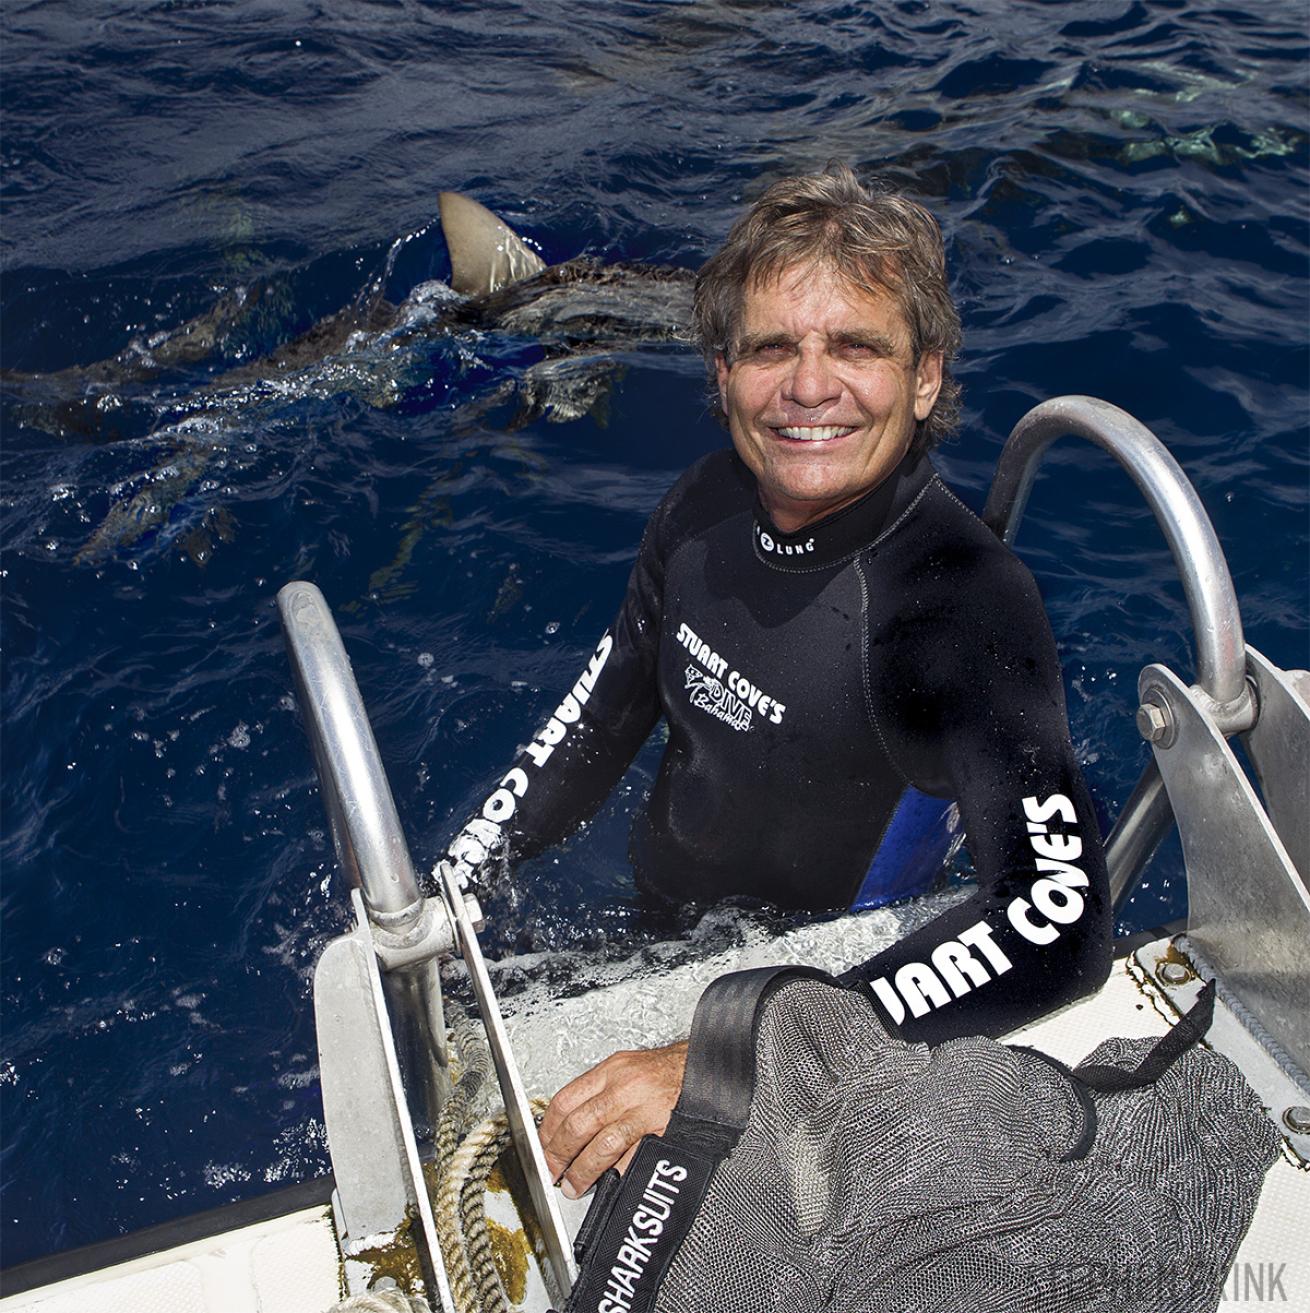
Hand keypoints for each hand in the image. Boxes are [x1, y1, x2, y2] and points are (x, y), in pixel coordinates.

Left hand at [538, 1041, 688, 1199]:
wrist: (706, 1068)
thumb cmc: (667, 1071)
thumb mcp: (627, 1068)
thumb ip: (600, 1091)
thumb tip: (571, 1126)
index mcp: (611, 1070)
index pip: (566, 1101)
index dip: (548, 1130)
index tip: (542, 1146)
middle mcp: (624, 1088)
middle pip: (578, 1125)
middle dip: (558, 1154)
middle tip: (551, 1171)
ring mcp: (643, 1109)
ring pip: (601, 1144)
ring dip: (582, 1170)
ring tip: (574, 1185)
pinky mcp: (661, 1130)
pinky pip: (631, 1156)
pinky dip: (616, 1172)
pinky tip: (607, 1181)